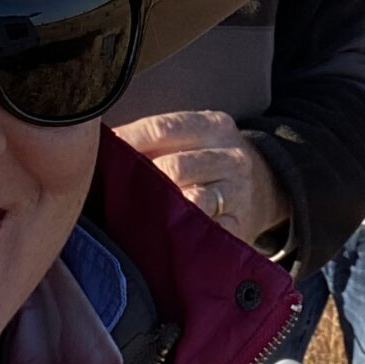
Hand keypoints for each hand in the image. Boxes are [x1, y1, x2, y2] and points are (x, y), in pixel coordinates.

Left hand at [109, 108, 291, 245]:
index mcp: (214, 126)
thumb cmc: (210, 159)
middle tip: (108, 192)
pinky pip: (207, 232)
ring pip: (193, 201)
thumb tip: (100, 146)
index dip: (127, 142)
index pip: (163, 129)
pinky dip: (182, 235)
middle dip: (139, 181)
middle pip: (176, 167)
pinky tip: (161, 237)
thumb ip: (155, 139)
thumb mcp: (195, 137)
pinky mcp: (241, 225)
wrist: (269, 185)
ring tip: (129, 216)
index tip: (95, 154)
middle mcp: (231, 156)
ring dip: (158, 210)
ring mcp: (239, 193)